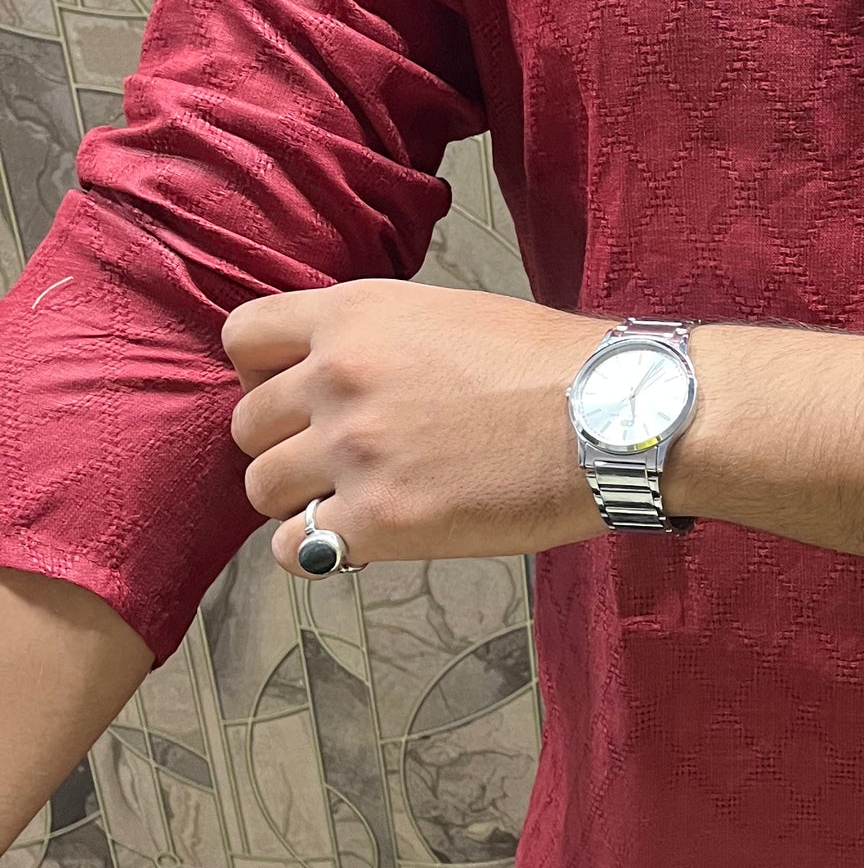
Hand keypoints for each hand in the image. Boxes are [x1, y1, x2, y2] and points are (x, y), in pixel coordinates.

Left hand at [223, 281, 616, 575]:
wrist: (615, 417)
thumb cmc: (552, 367)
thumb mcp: (448, 317)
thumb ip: (380, 342)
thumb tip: (341, 379)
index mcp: (355, 316)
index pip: (243, 339)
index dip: (263, 374)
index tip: (297, 397)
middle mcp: (338, 376)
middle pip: (247, 424)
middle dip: (286, 444)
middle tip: (338, 460)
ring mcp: (354, 450)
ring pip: (261, 488)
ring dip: (300, 499)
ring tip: (357, 501)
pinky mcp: (380, 519)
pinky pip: (295, 549)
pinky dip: (318, 551)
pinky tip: (361, 541)